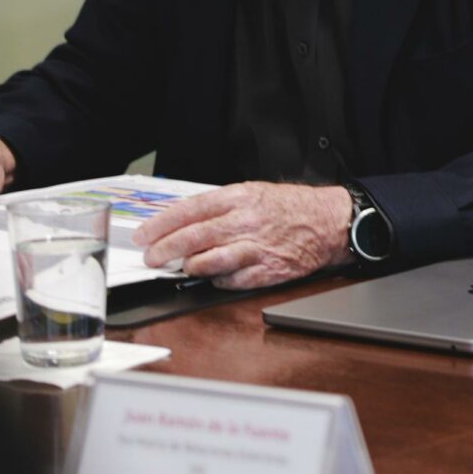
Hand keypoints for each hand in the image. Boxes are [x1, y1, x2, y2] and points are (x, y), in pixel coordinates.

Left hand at [134, 182, 353, 289]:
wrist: (328, 222)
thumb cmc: (290, 207)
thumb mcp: (253, 193)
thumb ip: (219, 207)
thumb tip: (184, 223)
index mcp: (239, 198)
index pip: (189, 211)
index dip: (161, 225)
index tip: (144, 235)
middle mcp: (245, 222)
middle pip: (193, 238)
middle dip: (165, 250)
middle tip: (151, 258)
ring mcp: (256, 248)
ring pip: (209, 261)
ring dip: (189, 267)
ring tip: (182, 267)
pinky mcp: (267, 270)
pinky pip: (231, 280)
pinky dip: (217, 280)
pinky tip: (213, 276)